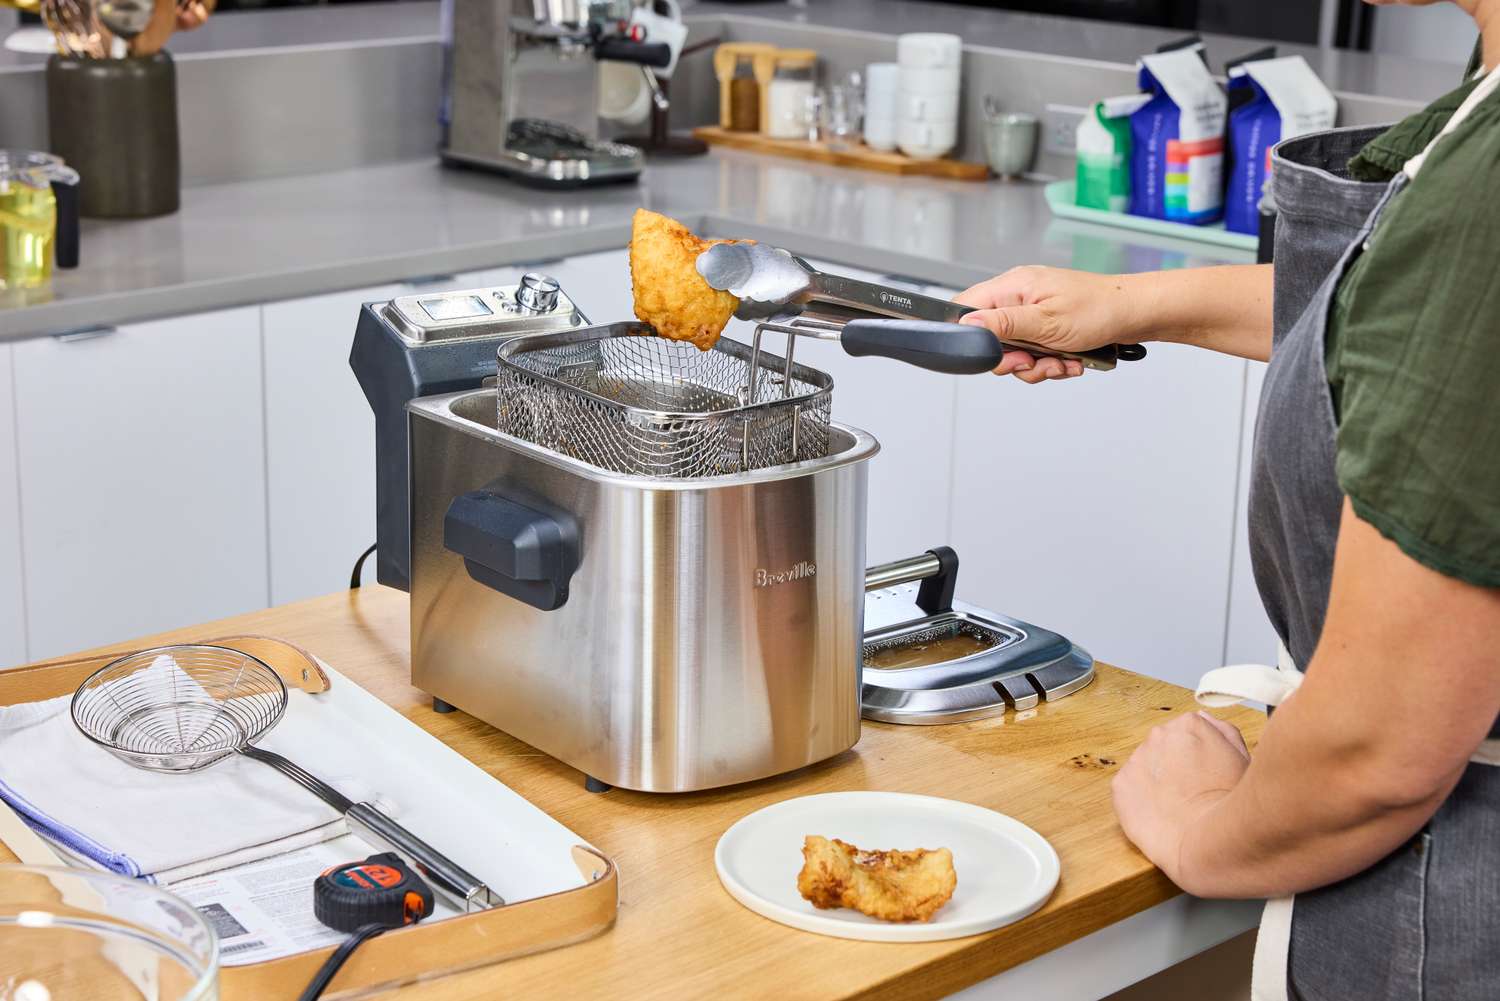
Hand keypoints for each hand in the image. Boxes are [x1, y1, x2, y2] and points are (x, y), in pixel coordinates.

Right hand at [954, 266, 1143, 383]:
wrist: (1137, 313)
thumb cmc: (1101, 309)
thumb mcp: (1046, 322)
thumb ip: (1003, 324)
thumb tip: (967, 324)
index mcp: (1013, 286)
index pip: (966, 307)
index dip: (972, 335)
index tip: (996, 353)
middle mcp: (1019, 296)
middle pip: (990, 337)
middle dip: (1013, 359)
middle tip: (1033, 361)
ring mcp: (1034, 311)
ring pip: (1014, 350)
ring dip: (1037, 365)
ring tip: (1061, 361)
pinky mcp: (1047, 325)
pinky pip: (1034, 351)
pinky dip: (1050, 361)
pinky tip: (1069, 359)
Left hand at [1111, 711, 1249, 893]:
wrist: (1208, 841)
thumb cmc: (1230, 804)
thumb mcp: (1243, 758)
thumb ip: (1222, 731)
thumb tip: (1205, 719)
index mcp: (1189, 725)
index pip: (1187, 731)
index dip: (1197, 756)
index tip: (1203, 774)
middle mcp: (1159, 735)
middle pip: (1163, 746)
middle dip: (1174, 766)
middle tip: (1191, 792)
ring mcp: (1136, 759)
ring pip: (1145, 767)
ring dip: (1156, 782)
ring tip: (1176, 806)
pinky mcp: (1120, 785)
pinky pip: (1128, 789)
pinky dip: (1140, 801)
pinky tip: (1159, 814)